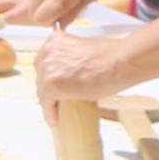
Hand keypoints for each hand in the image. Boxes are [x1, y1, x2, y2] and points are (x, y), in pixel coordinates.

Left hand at [31, 20, 158, 105]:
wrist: (118, 62)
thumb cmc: (110, 56)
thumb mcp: (83, 49)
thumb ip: (70, 59)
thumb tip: (69, 75)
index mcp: (55, 40)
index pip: (44, 61)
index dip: (49, 74)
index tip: (53, 83)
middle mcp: (48, 51)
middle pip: (40, 75)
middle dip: (47, 87)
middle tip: (56, 98)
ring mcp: (48, 68)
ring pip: (42, 90)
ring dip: (49, 101)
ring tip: (56, 110)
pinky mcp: (52, 84)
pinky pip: (46, 103)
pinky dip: (50, 113)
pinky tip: (55, 119)